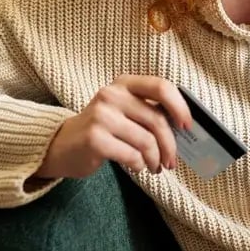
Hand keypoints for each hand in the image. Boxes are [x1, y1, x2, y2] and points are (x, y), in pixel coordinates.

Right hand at [33, 76, 191, 178]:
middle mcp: (112, 94)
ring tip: (154, 167)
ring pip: (146, 141)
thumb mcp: (124, 111)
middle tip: (171, 162)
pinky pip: (132, 155)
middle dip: (170, 145)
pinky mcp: (95, 138)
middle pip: (157, 120)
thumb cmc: (102, 129)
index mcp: (124, 83)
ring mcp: (101, 116)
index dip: (180, 106)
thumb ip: (148, 112)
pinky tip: (136, 167)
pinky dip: (139, 165)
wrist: (62, 146)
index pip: (161, 86)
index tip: (187, 126)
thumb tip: (183, 128)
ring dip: (155, 159)